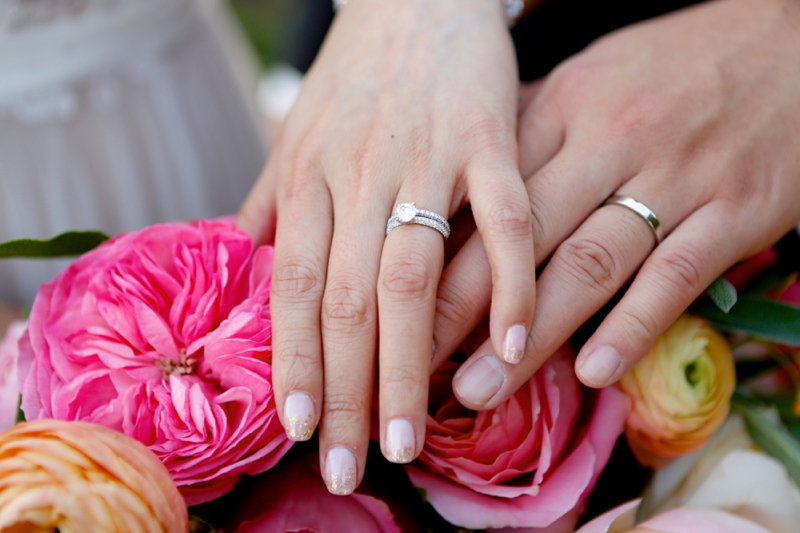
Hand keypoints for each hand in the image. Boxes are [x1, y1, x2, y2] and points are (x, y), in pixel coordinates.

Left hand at [238, 0, 534, 492]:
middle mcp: (357, 174)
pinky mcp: (489, 136)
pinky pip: (502, 217)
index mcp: (308, 177)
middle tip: (354, 466)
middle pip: (350, 300)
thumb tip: (236, 263)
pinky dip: (510, 282)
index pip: (297, 288)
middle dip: (348, 392)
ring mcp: (425, 156)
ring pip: (413, 274)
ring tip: (411, 435)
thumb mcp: (295, 133)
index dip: (297, 363)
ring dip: (412, 362)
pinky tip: (515, 346)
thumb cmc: (354, 73)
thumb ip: (269, 204)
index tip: (301, 431)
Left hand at [432, 0, 799, 408]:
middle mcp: (609, 143)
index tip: (390, 313)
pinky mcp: (735, 209)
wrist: (786, 39)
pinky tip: (592, 373)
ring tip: (479, 389)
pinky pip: (676, 275)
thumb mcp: (587, 80)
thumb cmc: (671, 66)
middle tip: (410, 370)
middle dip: (458, 310)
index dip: (430, 260)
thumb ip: (524, 133)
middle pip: (519, 238)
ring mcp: (675, 177)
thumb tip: (453, 190)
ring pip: (587, 264)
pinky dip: (632, 327)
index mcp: (563, 110)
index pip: (483, 196)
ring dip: (529, 336)